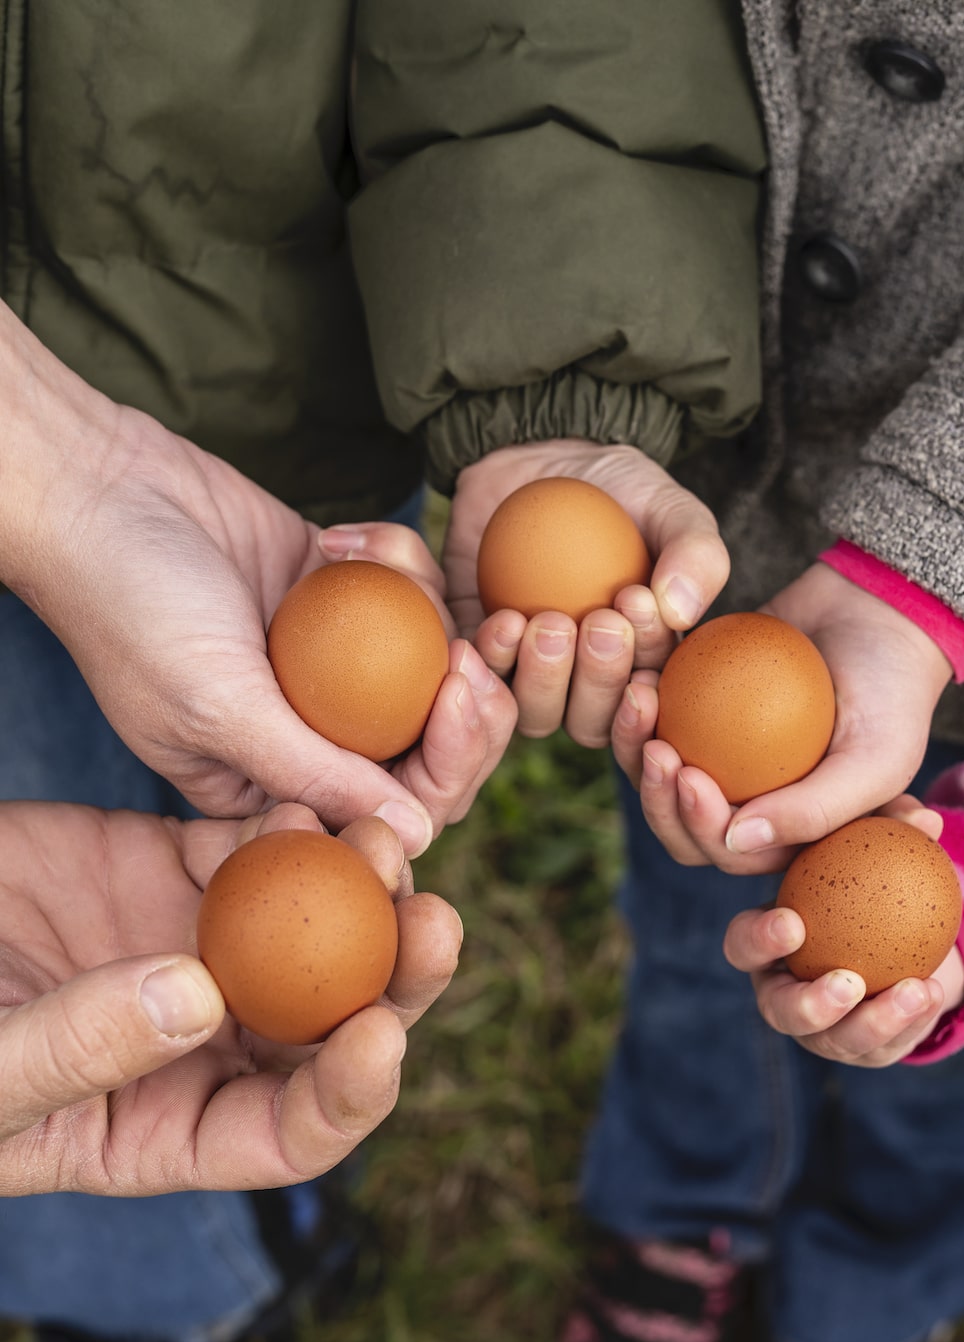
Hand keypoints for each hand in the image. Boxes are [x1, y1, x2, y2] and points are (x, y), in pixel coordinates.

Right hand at [0, 801, 460, 1194]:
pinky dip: (291, 825)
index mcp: (171, 1122)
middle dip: (395, 978)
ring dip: (364, 886)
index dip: (347, 1096)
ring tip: (388, 839)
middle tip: (436, 923)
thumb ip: (78, 1050)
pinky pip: (254, 848)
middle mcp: (208, 1037)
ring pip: (313, 925)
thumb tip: (199, 1000)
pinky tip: (305, 800)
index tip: (380, 1040)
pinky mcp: (176, 867)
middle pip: (331, 1019)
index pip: (289, 1128)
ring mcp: (198, 945)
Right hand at [1, 304, 515, 850]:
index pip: (380, 810)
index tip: (459, 706)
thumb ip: (315, 774)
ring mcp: (330, 662)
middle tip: (477, 657)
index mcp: (271, 783)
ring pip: (430, 667)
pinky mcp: (341, 594)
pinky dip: (398, 561)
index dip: (443, 771)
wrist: (100, 492)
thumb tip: (415, 840)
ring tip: (412, 576)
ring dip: (439, 621)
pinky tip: (349, 538)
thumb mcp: (220, 708)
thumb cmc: (137, 610)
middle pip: (424, 747)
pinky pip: (408, 593)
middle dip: (469, 710)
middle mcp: (307, 729)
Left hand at [441, 440, 728, 746]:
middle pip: (592, 724)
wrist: (538, 465)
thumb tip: (682, 614)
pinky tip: (506, 620)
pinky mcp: (485, 655)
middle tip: (600, 620)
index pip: (650, 700)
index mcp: (643, 664)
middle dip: (599, 681)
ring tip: (550, 621)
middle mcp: (588, 683)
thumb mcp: (669, 508)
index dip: (647, 680)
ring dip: (545, 679)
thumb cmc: (617, 490)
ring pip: (538, 715)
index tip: (641, 610)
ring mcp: (532, 675)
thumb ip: (695, 552)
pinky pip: (484, 679)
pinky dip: (495, 656)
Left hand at [612, 562, 953, 870]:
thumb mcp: (876, 760)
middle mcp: (743, 802)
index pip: (726, 850)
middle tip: (655, 748)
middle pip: (678, 823)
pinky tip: (638, 675)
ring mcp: (714, 755)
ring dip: (633, 746)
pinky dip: (638, 700)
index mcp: (782, 834)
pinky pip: (653, 714)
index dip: (697, 825)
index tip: (689, 775)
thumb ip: (816, 811)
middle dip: (656, 796)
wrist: (880, 614)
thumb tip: (735, 842)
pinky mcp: (693, 707)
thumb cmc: (892, 696)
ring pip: (654, 770)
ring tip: (638, 703)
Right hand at [721, 796, 963, 1066]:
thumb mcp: (875, 842)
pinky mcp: (861, 1047)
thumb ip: (893, 826)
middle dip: (808, 1004)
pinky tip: (933, 990)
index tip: (794, 924)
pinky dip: (910, 1021)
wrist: (902, 923)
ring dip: (872, 1021)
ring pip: (834, 1041)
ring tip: (913, 990)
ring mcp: (822, 1026)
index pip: (743, 946)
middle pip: (779, 1011)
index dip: (759, 941)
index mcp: (766, 940)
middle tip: (848, 982)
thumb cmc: (867, 868)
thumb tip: (924, 819)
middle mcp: (782, 988)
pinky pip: (883, 1046)